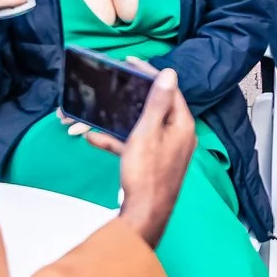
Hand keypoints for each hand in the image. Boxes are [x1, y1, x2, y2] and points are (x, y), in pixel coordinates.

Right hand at [91, 70, 192, 248]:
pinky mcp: (154, 162)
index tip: (132, 62)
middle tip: (118, 82)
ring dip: (121, 121)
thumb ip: (157, 102)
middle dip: (133, 97)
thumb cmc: (146, 174)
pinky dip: (119, 141)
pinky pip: (137, 144)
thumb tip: (170, 74)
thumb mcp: (147, 132)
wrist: (144, 213)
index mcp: (181, 125)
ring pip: (143, 126)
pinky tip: (95, 138)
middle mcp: (178, 135)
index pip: (170, 90)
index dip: (151, 74)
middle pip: (156, 107)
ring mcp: (167, 149)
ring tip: (101, 111)